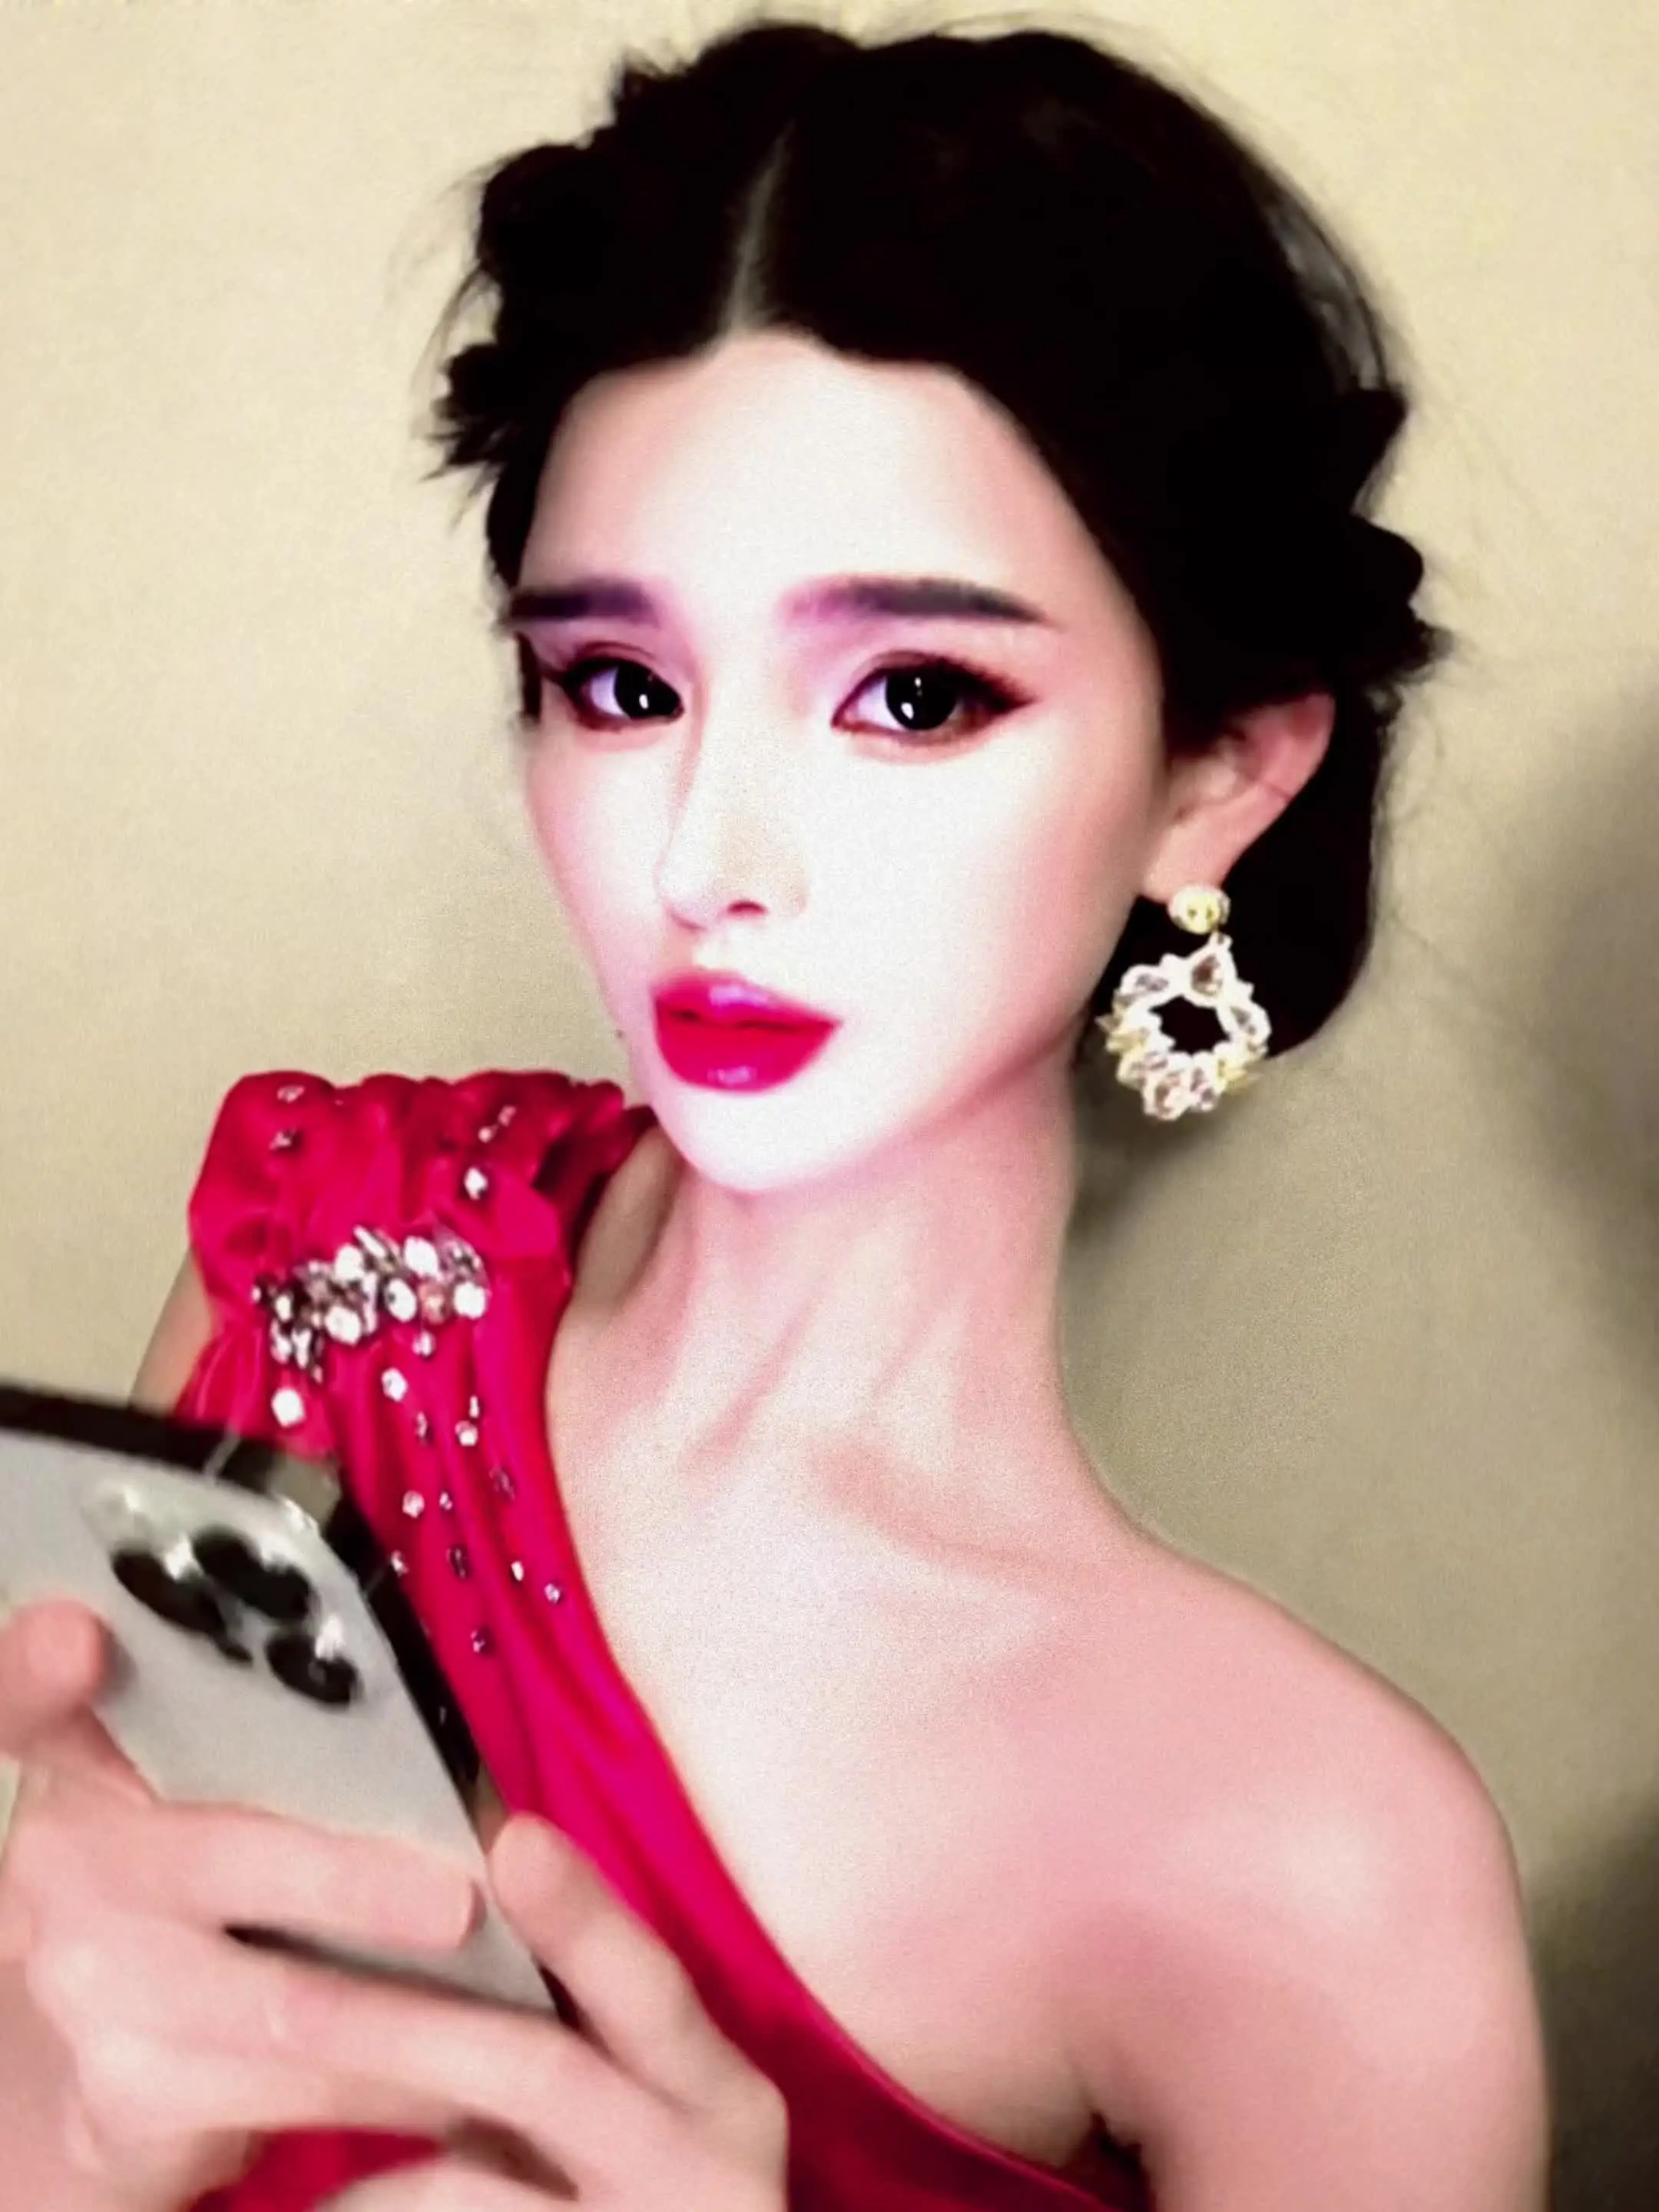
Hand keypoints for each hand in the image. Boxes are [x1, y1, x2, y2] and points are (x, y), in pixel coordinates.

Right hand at [0, 1599, 789, 2209]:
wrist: (67, 2099)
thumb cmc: (173, 1913)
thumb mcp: (177, 1812)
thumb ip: (250, 1742)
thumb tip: (420, 1691)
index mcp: (84, 1772)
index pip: (34, 1701)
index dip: (42, 1667)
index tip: (77, 1634)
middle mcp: (66, 1871)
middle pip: (231, 1858)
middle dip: (360, 1883)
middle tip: (465, 1898)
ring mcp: (94, 1991)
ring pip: (292, 2003)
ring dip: (428, 2014)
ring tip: (534, 2007)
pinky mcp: (134, 2102)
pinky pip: (306, 2094)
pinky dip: (410, 2091)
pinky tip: (486, 2086)